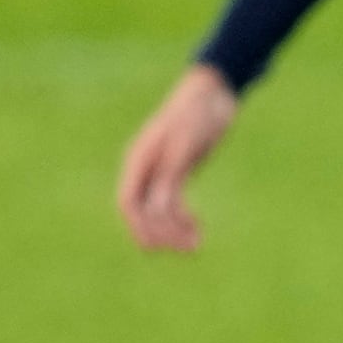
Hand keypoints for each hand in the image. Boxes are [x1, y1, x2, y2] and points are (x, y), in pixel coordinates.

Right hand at [117, 63, 238, 253]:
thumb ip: (170, 175)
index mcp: (139, 159)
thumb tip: (158, 210)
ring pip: (159, 210)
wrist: (214, 93)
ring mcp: (161, 170)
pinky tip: (198, 229)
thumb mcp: (184, 145)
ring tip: (196, 245)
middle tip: (186, 249)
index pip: (128, 200)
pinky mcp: (178, 171)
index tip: (154, 247)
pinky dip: (183, 218)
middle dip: (160, 232)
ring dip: (174, 230)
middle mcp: (146, 167)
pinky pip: (173, 202)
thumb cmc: (196, 114)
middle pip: (142, 210)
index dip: (138, 226)